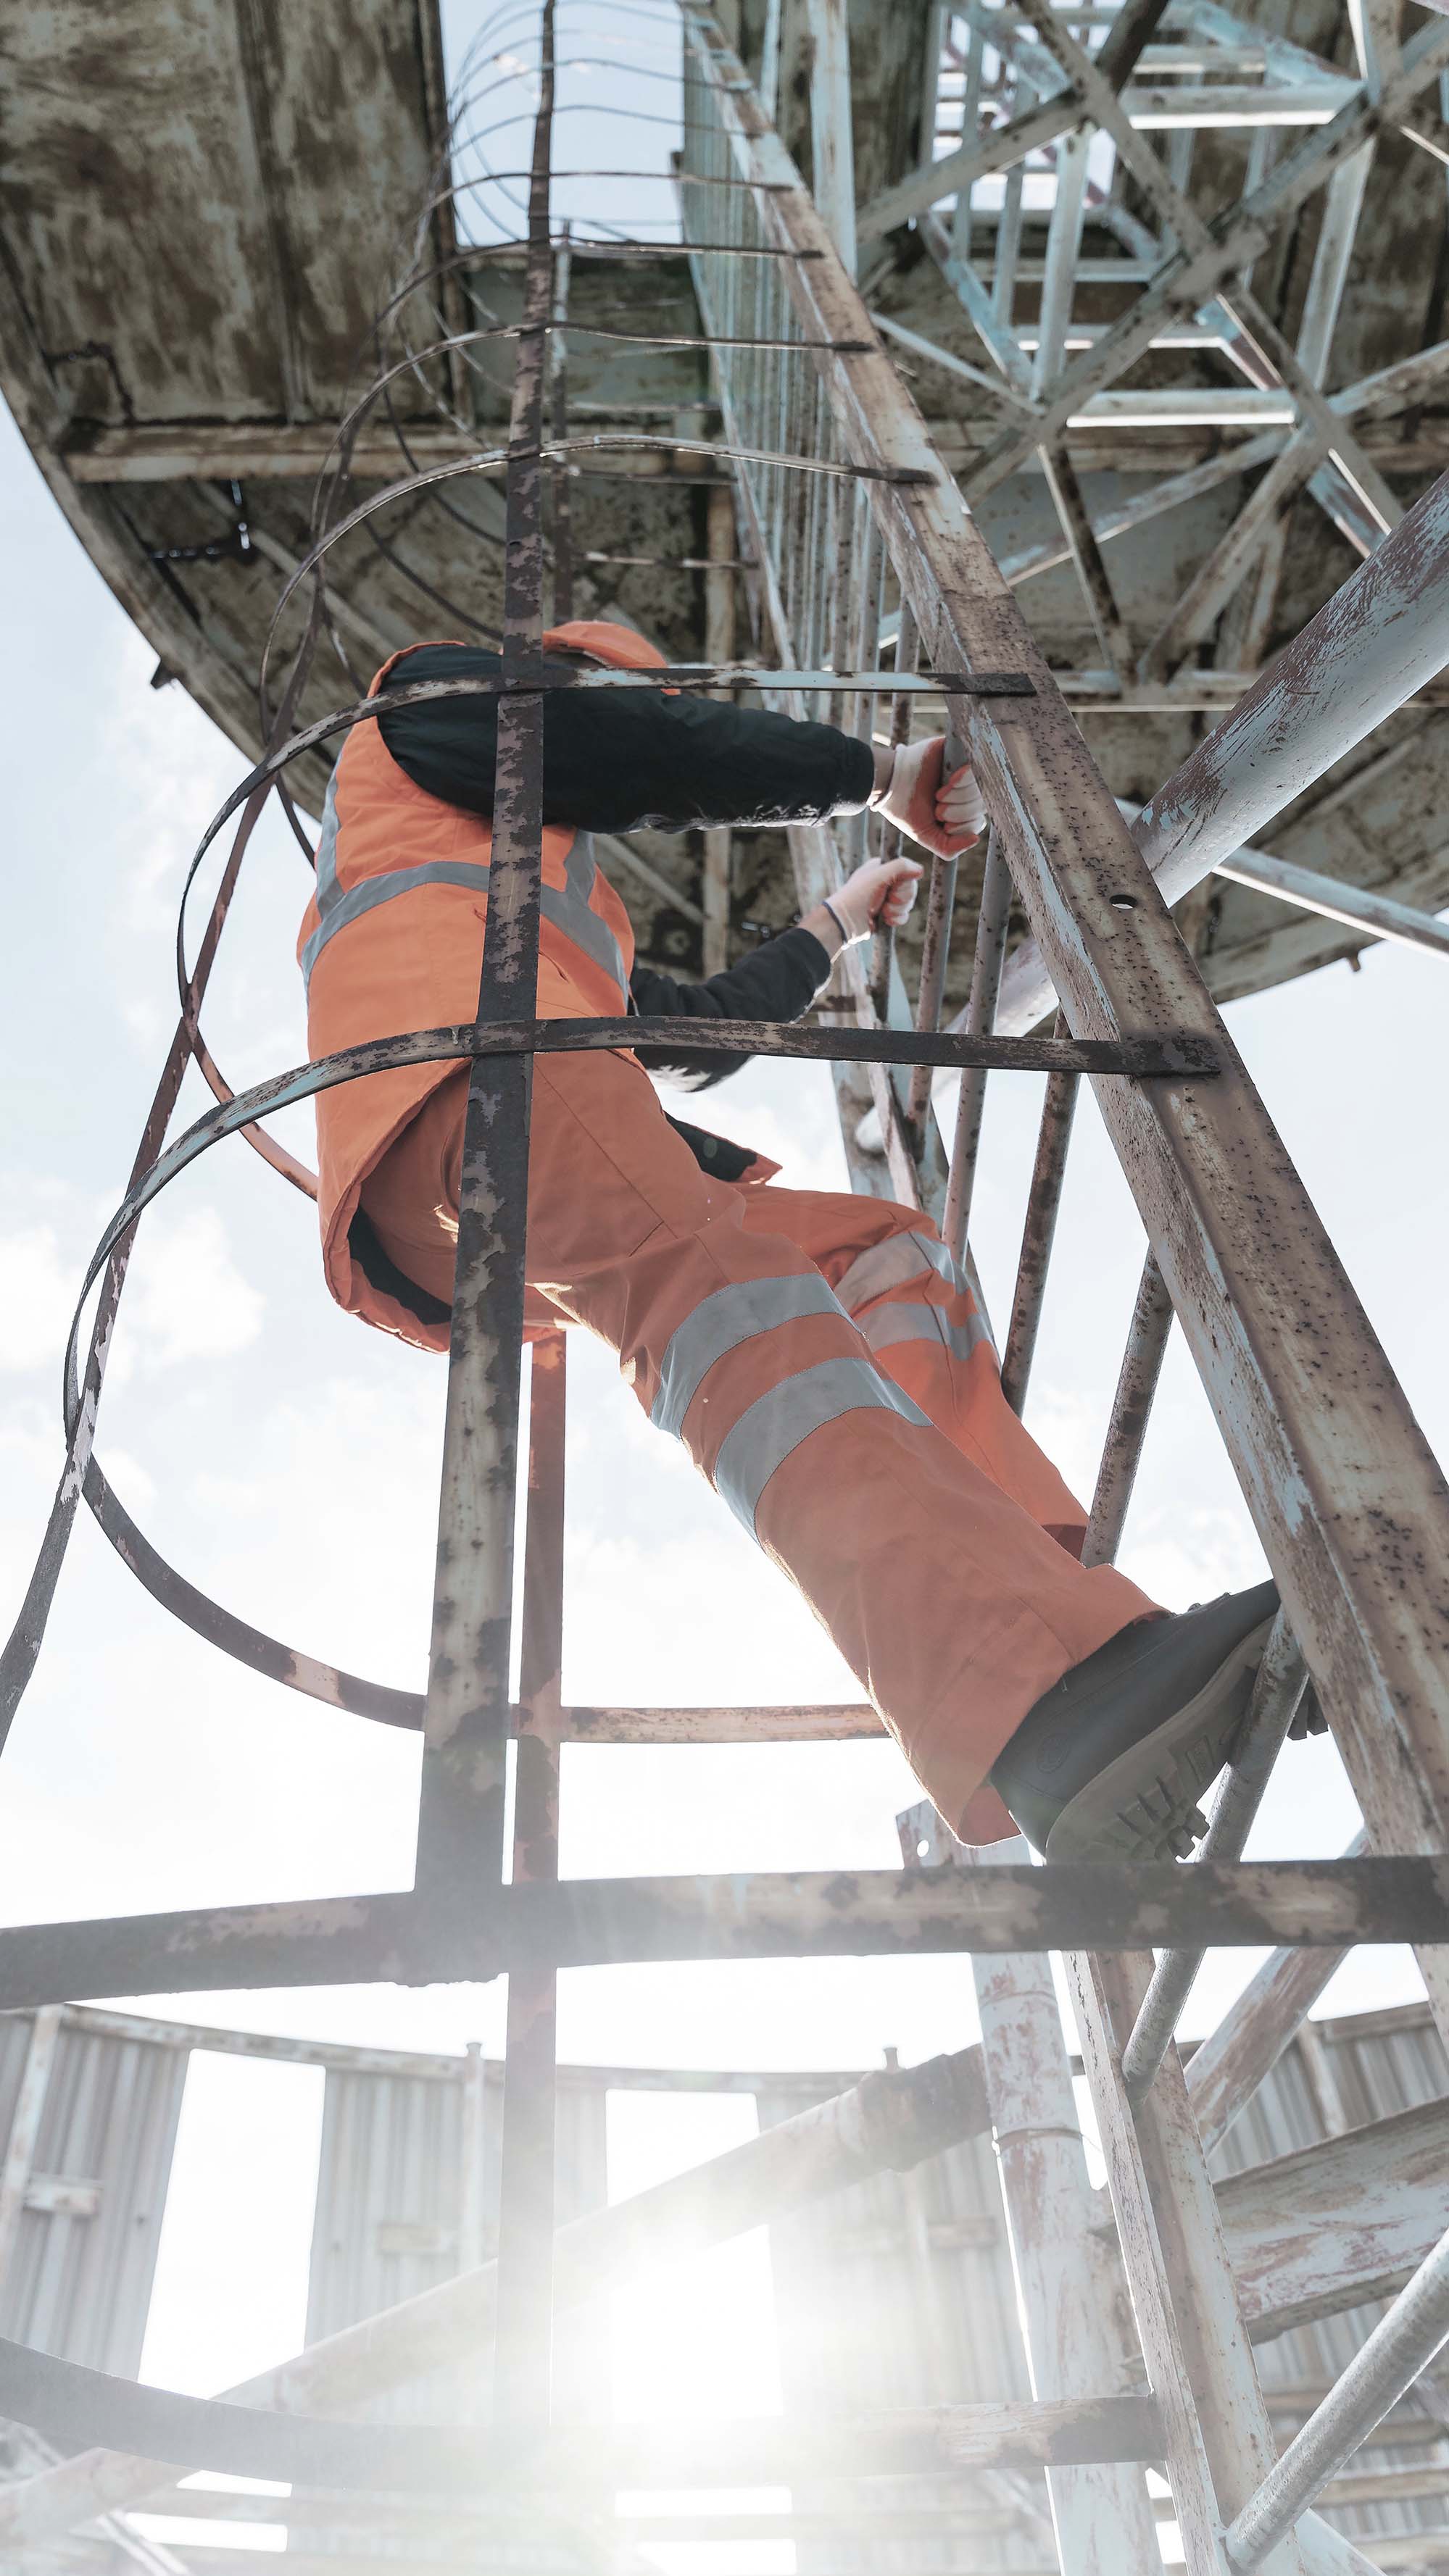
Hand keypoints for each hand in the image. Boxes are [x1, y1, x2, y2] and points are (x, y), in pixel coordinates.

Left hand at [829, 855, 923, 941]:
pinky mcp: (887, 915)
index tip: (894, 886)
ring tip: (883, 912)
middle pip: (910, 889)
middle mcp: (886, 882)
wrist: (844, 921)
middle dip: (902, 898)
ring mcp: (886, 899)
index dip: (905, 881)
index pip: (908, 871)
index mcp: (882, 869)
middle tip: (888, 899)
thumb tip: (920, 869)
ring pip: (908, 904)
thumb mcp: (878, 876)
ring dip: (898, 909)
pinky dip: (897, 919)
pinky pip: (903, 916)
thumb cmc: (857, 895)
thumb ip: (900, 867)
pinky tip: (886, 920)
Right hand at [875, 735, 984, 858]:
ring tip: (940, 794)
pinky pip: (979, 766)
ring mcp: (964, 771)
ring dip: (961, 796)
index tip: (943, 823)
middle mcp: (964, 791)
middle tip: (938, 809)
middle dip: (961, 812)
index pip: (979, 820)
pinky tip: (951, 780)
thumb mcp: (926, 837)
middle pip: (983, 804)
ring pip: (982, 786)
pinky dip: (967, 777)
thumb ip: (949, 848)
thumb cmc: (905, 808)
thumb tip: (975, 839)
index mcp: (958, 810)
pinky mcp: (960, 752)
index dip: (965, 825)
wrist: (889, 783)